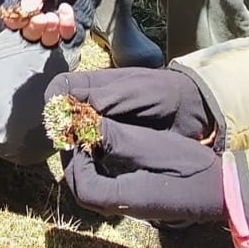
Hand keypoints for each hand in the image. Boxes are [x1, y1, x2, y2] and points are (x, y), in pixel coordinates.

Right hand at [0, 0, 103, 46]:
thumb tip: (26, 9)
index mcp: (20, 7)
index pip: (12, 21)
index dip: (16, 22)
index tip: (24, 14)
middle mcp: (34, 21)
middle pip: (29, 35)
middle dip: (36, 28)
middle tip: (43, 17)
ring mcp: (53, 28)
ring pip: (48, 41)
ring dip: (52, 31)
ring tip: (56, 15)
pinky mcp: (70, 30)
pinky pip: (69, 38)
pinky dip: (68, 28)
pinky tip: (67, 12)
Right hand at [44, 68, 215, 141]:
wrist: (194, 110)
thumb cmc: (165, 92)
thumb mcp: (135, 91)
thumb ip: (105, 98)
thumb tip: (72, 107)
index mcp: (95, 83)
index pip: (60, 87)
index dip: (55, 102)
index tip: (59, 121)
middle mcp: (93, 102)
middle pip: (63, 113)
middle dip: (62, 128)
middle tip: (71, 144)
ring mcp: (102, 123)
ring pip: (74, 133)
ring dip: (74, 144)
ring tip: (83, 157)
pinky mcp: (112, 142)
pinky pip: (90, 148)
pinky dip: (87, 155)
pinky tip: (94, 164)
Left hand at [61, 117, 226, 225]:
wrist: (221, 190)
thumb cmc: (189, 168)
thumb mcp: (152, 147)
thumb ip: (115, 138)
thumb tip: (82, 124)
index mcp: (122, 198)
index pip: (81, 184)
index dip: (74, 156)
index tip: (78, 129)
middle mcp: (119, 206)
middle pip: (80, 185)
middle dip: (75, 154)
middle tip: (77, 125)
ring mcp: (125, 203)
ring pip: (89, 182)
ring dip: (85, 157)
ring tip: (89, 129)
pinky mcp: (131, 197)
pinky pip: (102, 181)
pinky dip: (96, 162)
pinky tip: (105, 141)